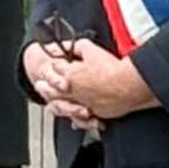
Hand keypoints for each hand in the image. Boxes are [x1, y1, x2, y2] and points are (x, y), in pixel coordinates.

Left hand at [30, 38, 154, 121]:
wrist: (128, 86)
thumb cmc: (112, 69)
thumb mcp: (92, 50)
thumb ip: (78, 47)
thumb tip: (71, 46)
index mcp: (71, 75)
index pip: (56, 68)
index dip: (53, 65)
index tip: (51, 62)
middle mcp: (74, 91)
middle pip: (55, 90)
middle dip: (46, 87)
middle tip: (40, 86)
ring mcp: (84, 103)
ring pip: (65, 106)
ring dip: (59, 106)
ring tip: (53, 105)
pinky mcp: (96, 112)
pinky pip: (82, 119)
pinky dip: (79, 120)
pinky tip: (77, 121)